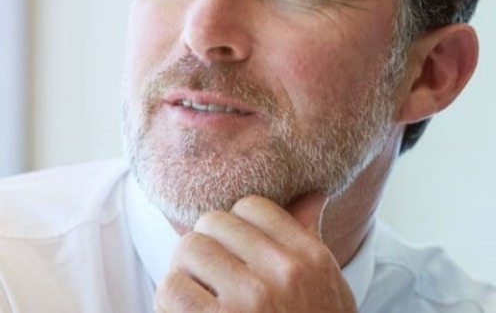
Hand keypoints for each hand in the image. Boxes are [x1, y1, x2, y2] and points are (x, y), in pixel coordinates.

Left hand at [155, 193, 355, 311]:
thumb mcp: (326, 291)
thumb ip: (307, 242)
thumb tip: (309, 194)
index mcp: (310, 259)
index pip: (251, 206)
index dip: (233, 230)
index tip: (234, 256)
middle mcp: (282, 273)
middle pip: (211, 224)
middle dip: (204, 250)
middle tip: (210, 281)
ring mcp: (249, 300)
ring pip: (187, 251)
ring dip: (185, 276)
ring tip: (200, 302)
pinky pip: (170, 289)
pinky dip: (170, 305)